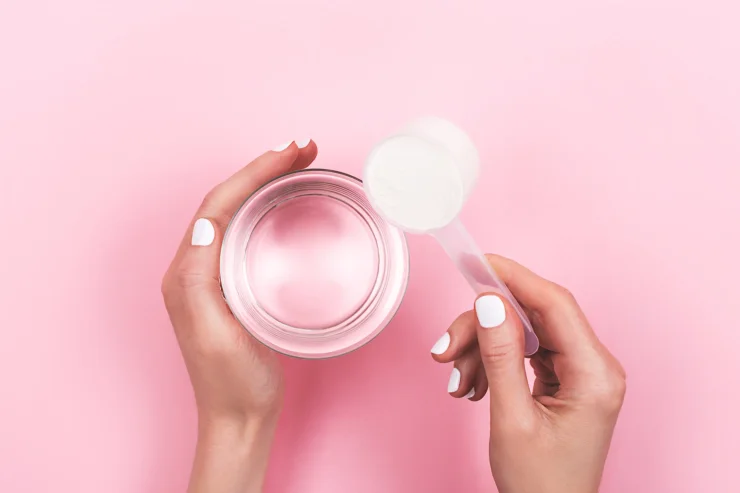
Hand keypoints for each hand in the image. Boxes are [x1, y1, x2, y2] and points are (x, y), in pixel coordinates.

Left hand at [161, 140, 317, 492]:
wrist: (240, 417)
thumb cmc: (234, 382)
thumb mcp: (218, 335)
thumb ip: (203, 283)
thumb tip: (206, 228)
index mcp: (187, 273)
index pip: (218, 205)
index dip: (253, 173)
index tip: (289, 153)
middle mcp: (194, 267)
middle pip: (226, 201)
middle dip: (262, 168)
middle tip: (302, 148)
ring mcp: (212, 274)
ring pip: (235, 212)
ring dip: (264, 183)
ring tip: (297, 164)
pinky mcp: (230, 284)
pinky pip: (244, 231)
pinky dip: (266, 208)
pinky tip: (286, 204)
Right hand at [431, 255, 625, 492]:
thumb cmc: (539, 484)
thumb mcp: (511, 418)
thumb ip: (500, 355)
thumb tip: (489, 302)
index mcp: (594, 374)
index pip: (554, 303)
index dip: (514, 276)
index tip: (478, 261)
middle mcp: (595, 366)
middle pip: (532, 316)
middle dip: (483, 327)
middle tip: (446, 349)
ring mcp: (581, 372)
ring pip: (523, 332)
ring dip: (482, 348)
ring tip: (456, 381)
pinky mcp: (565, 379)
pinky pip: (524, 351)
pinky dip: (492, 360)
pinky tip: (471, 384)